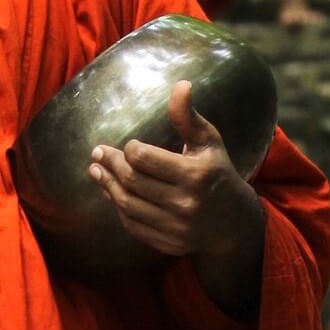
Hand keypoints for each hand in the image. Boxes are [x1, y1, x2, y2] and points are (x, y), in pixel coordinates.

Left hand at [88, 81, 264, 257]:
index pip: (144, 158)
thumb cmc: (217, 172)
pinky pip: (132, 225)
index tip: (128, 144)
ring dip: (107, 186)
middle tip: (98, 153)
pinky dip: (118, 208)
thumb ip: (188, 116)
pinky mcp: (168, 244)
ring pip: (127, 205)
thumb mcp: (209, 142)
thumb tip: (181, 84)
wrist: (234, 222)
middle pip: (132, 181)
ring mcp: (176, 227)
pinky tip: (111, 193)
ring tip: (96, 171)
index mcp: (196, 174)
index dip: (129, 149)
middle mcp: (186, 203)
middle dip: (110, 165)